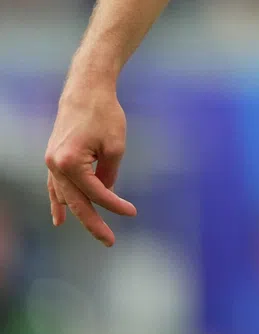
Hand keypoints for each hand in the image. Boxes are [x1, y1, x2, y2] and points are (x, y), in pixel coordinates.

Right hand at [44, 79, 135, 245]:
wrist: (84, 92)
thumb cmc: (104, 115)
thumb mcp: (115, 146)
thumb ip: (109, 173)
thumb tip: (106, 193)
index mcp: (70, 163)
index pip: (96, 192)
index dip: (114, 205)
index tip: (132, 213)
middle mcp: (55, 167)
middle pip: (76, 202)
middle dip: (93, 223)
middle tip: (109, 241)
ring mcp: (51, 164)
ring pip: (64, 197)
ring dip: (78, 215)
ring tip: (94, 233)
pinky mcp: (52, 160)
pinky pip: (54, 188)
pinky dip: (57, 203)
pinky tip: (59, 218)